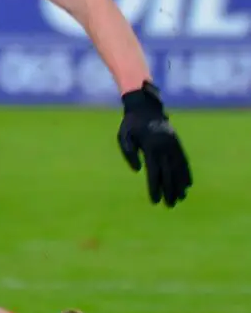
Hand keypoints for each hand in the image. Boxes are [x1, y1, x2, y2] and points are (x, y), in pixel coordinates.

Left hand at [117, 82, 191, 206]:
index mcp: (151, 146)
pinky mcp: (176, 143)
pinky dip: (186, 172)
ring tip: (181, 199)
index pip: (154, 172)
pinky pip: (183, 160)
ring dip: (180, 184)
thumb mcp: (124, 137)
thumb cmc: (131, 124)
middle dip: (170, 190)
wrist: (145, 107)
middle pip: (169, 173)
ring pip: (178, 168)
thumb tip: (138, 170)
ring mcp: (173, 144)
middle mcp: (164, 146)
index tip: (155, 201)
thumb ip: (129, 153)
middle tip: (170, 205)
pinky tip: (188, 184)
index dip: (155, 187)